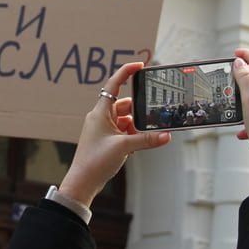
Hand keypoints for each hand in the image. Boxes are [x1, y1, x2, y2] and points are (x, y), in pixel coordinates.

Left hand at [58, 61, 171, 207]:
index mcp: (100, 112)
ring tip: (142, 139)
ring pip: (125, 121)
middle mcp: (101, 118)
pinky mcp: (106, 141)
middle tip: (150, 119)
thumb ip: (146, 140)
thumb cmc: (94, 161)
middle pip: (125, 105)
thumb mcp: (124, 147)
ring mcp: (103, 130)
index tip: (139, 65)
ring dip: (136, 128)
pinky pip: (123, 132)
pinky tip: (136, 148)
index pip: (114, 84)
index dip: (126, 72)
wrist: (83, 182)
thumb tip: (165, 135)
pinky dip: (132, 137)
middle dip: (138, 113)